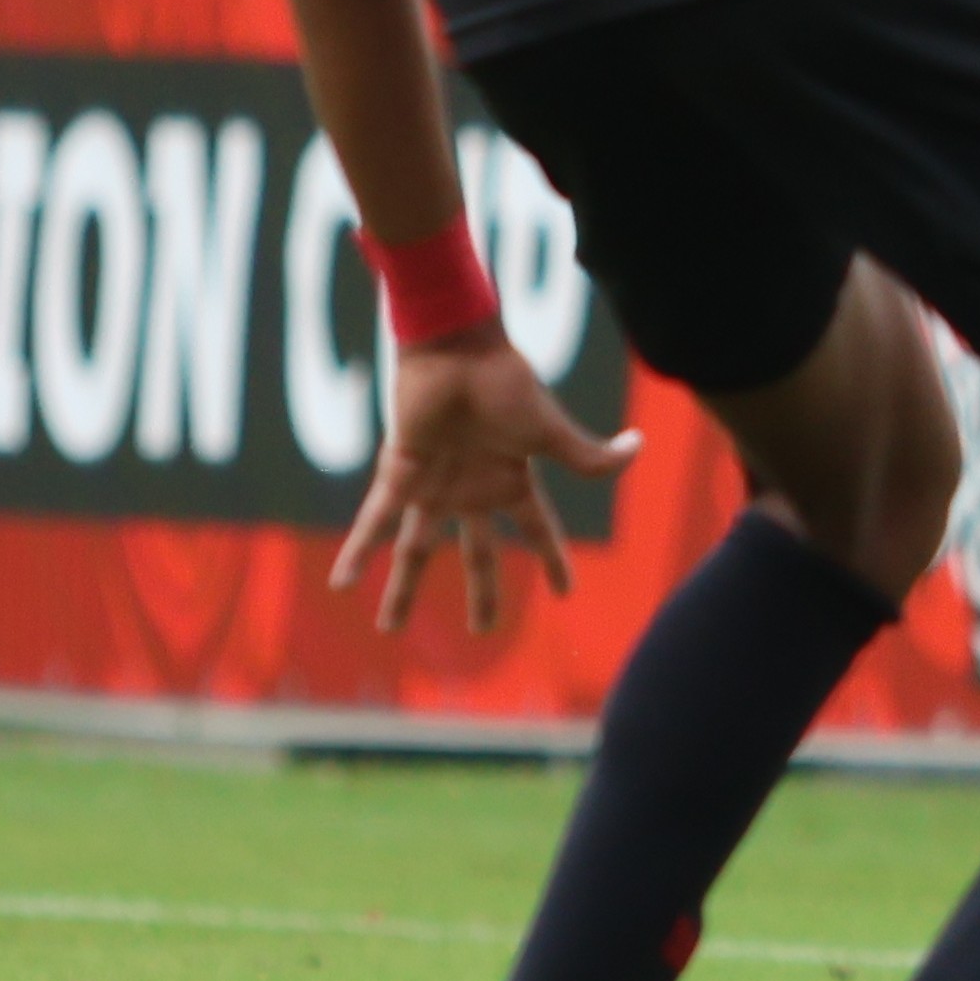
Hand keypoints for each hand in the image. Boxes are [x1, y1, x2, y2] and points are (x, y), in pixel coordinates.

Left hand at [331, 326, 638, 636]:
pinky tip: (342, 583)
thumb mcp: (549, 428)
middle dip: (481, 594)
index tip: (566, 592)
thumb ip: (587, 454)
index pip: (538, 532)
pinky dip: (359, 550)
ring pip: (416, 550)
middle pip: (476, 555)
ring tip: (388, 627)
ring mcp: (434, 486)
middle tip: (482, 631)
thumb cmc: (506, 382)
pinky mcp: (400, 473)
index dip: (553, 561)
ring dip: (401, 589)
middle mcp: (472, 491)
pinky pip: (376, 520)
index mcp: (513, 481)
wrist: (456, 349)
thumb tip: (638, 448)